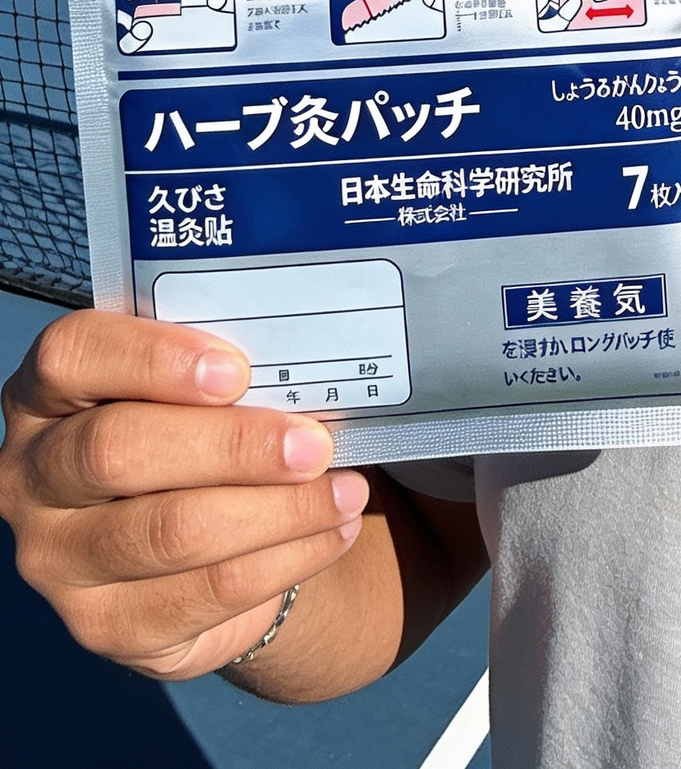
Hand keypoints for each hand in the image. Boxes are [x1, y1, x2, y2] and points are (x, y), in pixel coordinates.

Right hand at [0, 311, 367, 680]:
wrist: (198, 530)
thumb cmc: (200, 426)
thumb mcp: (196, 386)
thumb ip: (224, 370)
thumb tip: (310, 369)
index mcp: (49, 391)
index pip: (72, 355)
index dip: (151, 359)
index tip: (237, 371)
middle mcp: (32, 475)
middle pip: (118, 452)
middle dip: (233, 446)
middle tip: (315, 444)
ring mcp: (57, 559)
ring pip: (169, 531)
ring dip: (278, 511)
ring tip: (348, 492)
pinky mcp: (104, 626)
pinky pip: (204, 593)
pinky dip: (286, 559)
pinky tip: (333, 533)